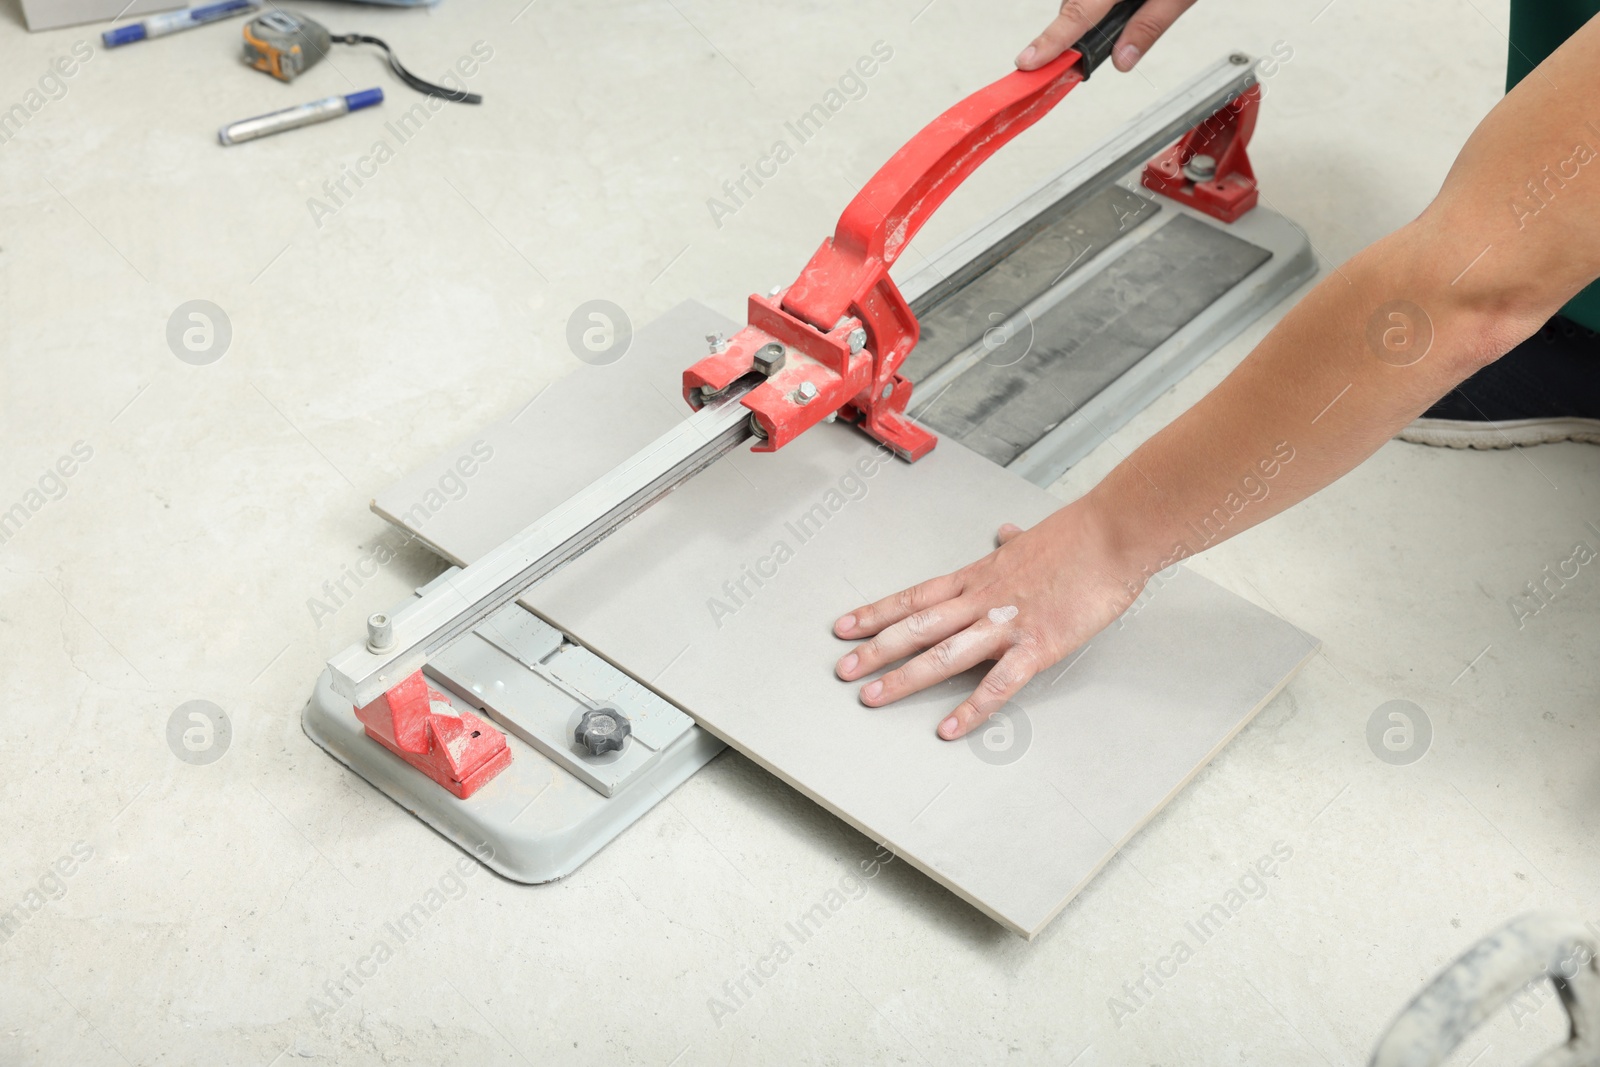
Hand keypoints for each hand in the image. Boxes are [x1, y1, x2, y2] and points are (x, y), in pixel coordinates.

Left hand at [832, 502, 1140, 739]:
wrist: (1112, 536)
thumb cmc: (1078, 537)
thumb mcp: (1032, 538)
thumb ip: (1012, 543)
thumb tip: (1005, 533)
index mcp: (977, 577)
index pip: (914, 597)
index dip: (876, 614)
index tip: (845, 627)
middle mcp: (981, 601)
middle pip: (915, 628)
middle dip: (875, 651)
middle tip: (842, 670)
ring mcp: (1005, 625)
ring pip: (943, 654)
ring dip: (904, 678)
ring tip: (873, 697)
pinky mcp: (1036, 647)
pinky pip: (997, 685)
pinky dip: (972, 710)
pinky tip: (950, 728)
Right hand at [1017, 0, 1200, 72]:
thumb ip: (1150, 25)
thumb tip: (1122, 59)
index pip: (1079, 13)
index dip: (1052, 41)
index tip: (1030, 62)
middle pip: (1077, 1)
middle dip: (1077, 26)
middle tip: (1081, 51)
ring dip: (1093, 7)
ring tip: (1129, 8)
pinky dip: (1101, 0)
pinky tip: (1125, 1)